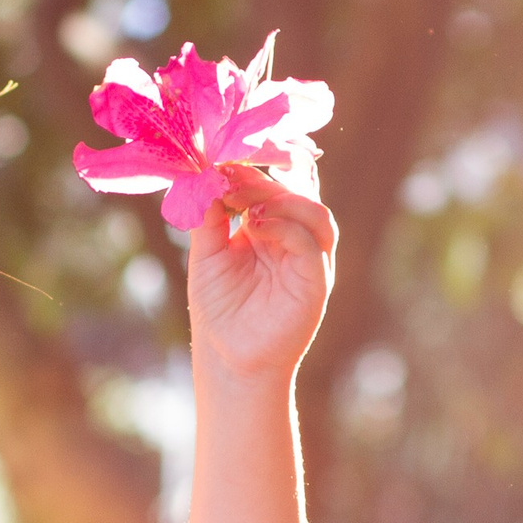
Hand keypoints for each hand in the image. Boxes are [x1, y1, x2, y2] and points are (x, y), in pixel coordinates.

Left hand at [186, 163, 337, 385]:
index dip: (249, 171)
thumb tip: (206, 173)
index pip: (273, 186)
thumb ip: (209, 215)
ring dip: (280, 200)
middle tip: (228, 178)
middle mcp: (295, 241)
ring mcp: (309, 260)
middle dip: (260, 182)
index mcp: (271, 229)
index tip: (219, 163)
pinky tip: (256, 227)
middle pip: (294, 192)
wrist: (229, 359)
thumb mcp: (207, 254)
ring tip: (245, 209)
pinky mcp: (316, 281)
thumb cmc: (219, 311)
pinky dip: (286, 227)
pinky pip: (312, 243)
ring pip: (314, 211)